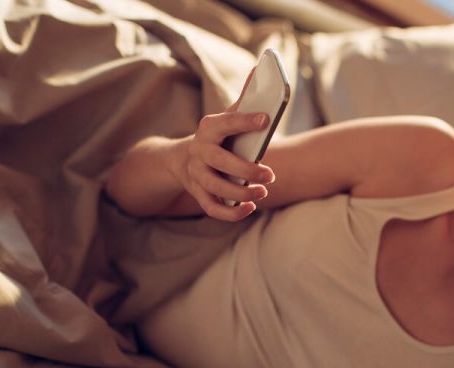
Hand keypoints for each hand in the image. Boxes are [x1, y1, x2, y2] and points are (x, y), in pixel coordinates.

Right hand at [176, 69, 275, 220]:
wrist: (183, 159)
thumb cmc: (217, 137)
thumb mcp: (226, 116)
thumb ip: (245, 98)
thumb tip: (260, 69)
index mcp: (209, 129)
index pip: (226, 122)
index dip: (245, 120)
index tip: (266, 118)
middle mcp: (200, 152)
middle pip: (220, 162)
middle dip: (246, 170)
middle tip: (270, 175)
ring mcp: (197, 175)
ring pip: (216, 188)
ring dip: (241, 193)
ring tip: (263, 192)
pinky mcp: (198, 194)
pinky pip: (213, 208)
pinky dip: (231, 212)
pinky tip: (250, 207)